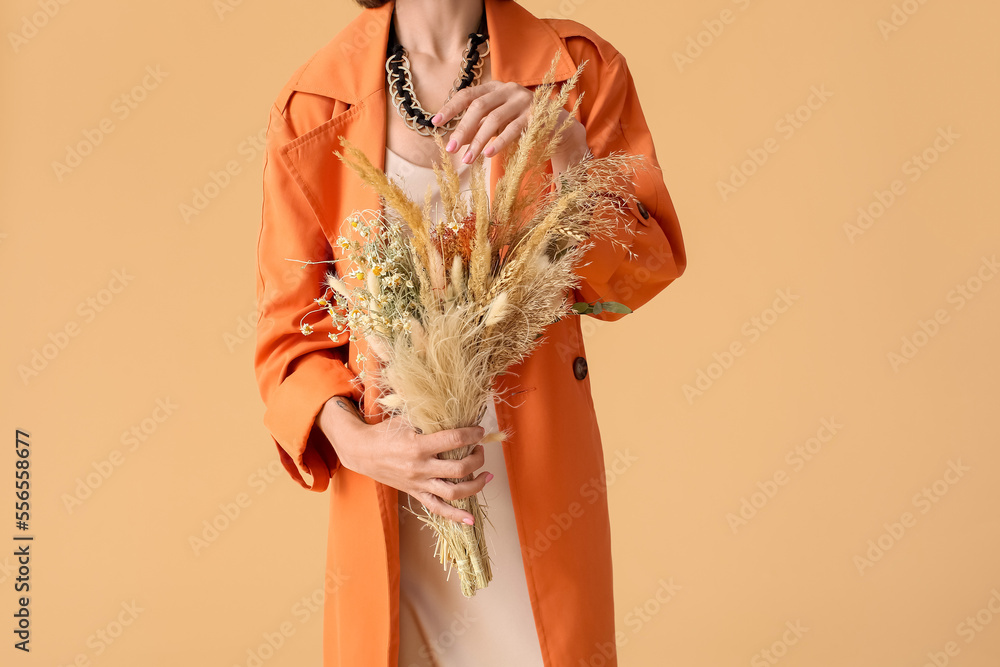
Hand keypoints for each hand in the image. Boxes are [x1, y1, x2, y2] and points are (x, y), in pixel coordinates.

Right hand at [317, 396, 492, 525]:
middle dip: (477, 459)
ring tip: (487, 475)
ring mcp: (418, 484)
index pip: (454, 440)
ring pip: (453, 492)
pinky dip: (455, 516)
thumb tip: (456, 410)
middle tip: (481, 449)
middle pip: (460, 468)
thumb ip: (429, 417)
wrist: (362, 452)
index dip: (472, 434)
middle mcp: (420, 467)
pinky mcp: (416, 494)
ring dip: (476, 485)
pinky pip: (438, 509)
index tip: (480, 430)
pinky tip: (470, 520)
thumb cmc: (385, 432)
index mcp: (418, 446)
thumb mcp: (405, 419)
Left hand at [430, 80, 589, 170]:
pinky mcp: (536, 115)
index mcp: (495, 87)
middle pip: (479, 107)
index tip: (436, 122)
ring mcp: (523, 101)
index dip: (451, 107)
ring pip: (494, 119)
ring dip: (478, 141)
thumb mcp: (497, 123)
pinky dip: (500, 142)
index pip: (468, 94)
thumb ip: (478, 127)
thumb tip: (456, 140)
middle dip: (462, 129)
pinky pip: (513, 129)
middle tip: (451, 148)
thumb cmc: (521, 124)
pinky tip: (489, 155)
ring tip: (467, 160)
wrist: (557, 126)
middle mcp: (508, 89)